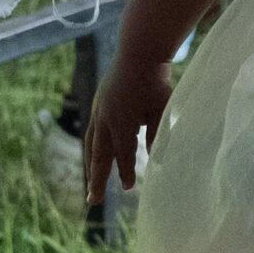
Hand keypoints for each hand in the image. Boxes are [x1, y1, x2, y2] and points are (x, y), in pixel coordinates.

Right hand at [85, 61, 171, 204]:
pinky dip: (92, 149)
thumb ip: (158, 133)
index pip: (123, 153)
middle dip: (97, 179)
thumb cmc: (155, 81)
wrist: (138, 51)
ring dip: (91, 166)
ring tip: (92, 185)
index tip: (130, 187)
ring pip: (92, 145)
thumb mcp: (161, 107)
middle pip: (100, 155)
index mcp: (122, 120)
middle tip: (93, 201)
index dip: (126, 171)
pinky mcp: (98, 105)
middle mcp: (105, 118)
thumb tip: (154, 158)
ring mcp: (99, 111)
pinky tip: (95, 158)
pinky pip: (92, 133)